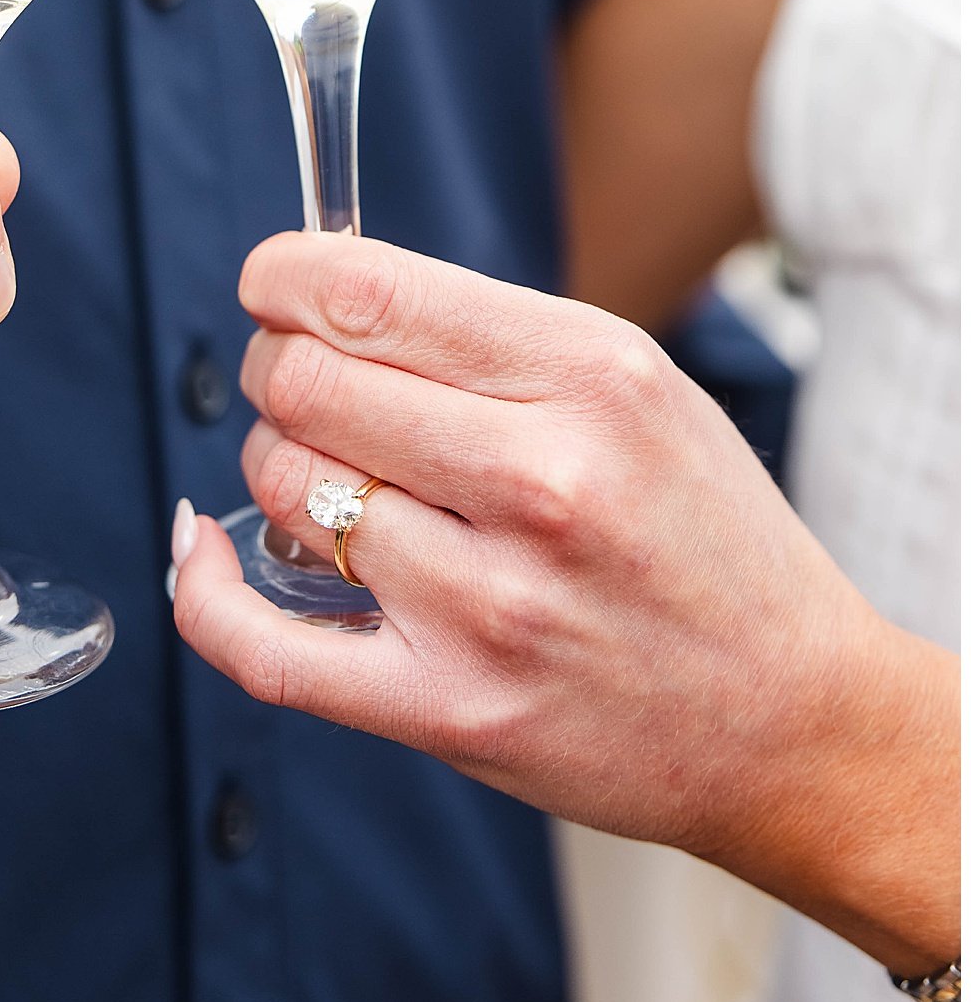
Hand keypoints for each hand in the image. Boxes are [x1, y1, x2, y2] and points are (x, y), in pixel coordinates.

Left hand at [172, 233, 958, 974]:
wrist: (797, 723)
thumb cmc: (703, 538)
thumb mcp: (636, 387)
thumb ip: (487, 339)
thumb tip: (318, 294)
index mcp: (589, 377)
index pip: (366, 292)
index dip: (283, 277)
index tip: (270, 285)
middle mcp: (541, 480)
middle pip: (306, 382)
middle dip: (278, 369)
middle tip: (304, 387)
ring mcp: (491, 604)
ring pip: (287, 488)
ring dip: (281, 469)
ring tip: (332, 479)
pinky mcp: (450, 710)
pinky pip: (265, 647)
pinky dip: (204, 589)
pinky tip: (206, 548)